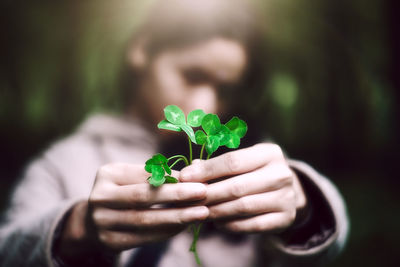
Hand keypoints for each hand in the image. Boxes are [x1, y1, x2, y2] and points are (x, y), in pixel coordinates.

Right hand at [57, 163, 207, 260]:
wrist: (95, 221)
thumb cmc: (124, 192)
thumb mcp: (133, 177)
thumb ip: (157, 175)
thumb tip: (193, 172)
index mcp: (107, 174)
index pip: (144, 174)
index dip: (172, 177)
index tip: (198, 178)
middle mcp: (100, 197)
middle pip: (143, 197)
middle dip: (176, 195)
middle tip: (203, 192)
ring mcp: (102, 221)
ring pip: (145, 220)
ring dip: (177, 216)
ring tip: (201, 212)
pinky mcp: (110, 241)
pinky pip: (144, 237)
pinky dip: (167, 232)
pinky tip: (185, 226)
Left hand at [180, 143, 306, 233]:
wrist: (286, 192)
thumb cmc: (254, 173)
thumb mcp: (241, 162)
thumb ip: (216, 166)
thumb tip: (189, 172)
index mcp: (270, 153)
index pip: (233, 161)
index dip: (206, 170)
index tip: (184, 177)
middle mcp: (282, 174)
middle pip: (237, 186)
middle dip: (208, 194)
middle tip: (188, 200)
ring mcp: (287, 197)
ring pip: (243, 206)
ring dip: (217, 211)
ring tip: (200, 212)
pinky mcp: (286, 218)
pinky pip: (252, 225)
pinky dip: (231, 225)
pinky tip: (217, 223)